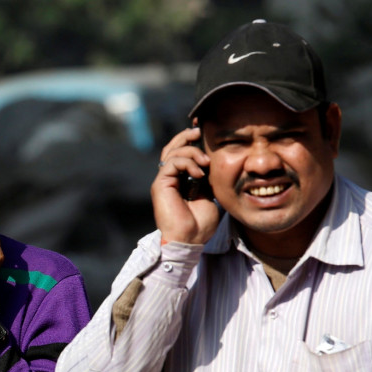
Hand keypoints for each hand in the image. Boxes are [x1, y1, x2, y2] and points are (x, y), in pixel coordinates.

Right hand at [151, 127, 220, 244]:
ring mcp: (164, 181)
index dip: (190, 141)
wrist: (190, 240)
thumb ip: (208, 179)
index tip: (204, 133)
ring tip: (206, 162)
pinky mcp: (160, 184)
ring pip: (172, 152)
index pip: (182, 155)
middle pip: (172, 148)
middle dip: (186, 136)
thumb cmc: (200, 225)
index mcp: (180, 181)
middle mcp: (169, 179)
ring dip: (192, 152)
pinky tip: (199, 173)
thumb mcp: (210, 196)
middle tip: (199, 131)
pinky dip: (187, 162)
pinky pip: (171, 162)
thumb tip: (211, 163)